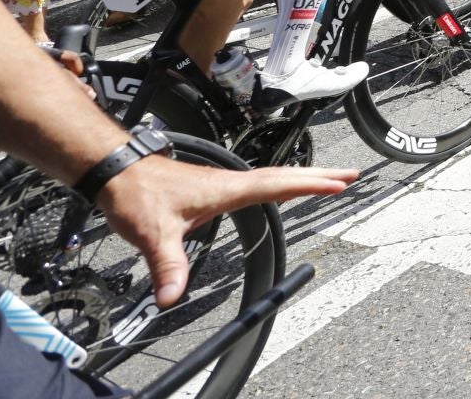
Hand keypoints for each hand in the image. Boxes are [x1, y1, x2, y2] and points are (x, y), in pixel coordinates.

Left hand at [98, 154, 355, 306]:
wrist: (117, 172)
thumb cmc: (137, 194)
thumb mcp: (154, 234)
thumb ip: (168, 266)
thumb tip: (172, 297)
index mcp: (227, 189)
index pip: (278, 184)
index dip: (310, 184)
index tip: (339, 183)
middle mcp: (231, 182)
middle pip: (285, 176)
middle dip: (320, 174)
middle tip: (352, 173)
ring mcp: (225, 183)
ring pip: (274, 177)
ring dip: (304, 176)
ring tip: (329, 178)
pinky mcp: (216, 188)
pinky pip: (261, 182)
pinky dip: (282, 182)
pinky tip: (283, 189)